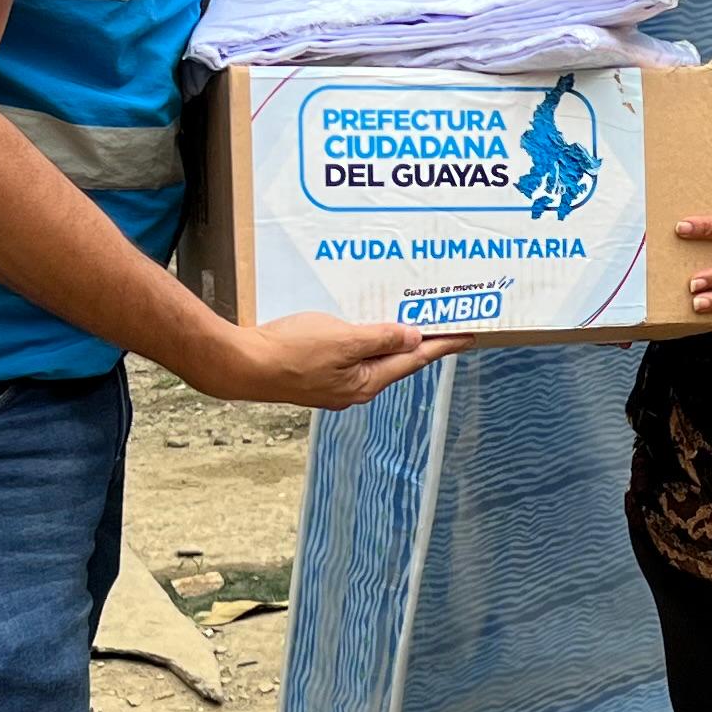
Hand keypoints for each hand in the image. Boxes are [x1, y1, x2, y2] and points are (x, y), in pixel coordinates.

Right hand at [198, 311, 452, 411]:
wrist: (242, 365)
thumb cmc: (289, 352)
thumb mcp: (343, 340)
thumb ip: (381, 339)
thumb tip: (413, 338)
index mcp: (365, 383)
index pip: (414, 360)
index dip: (442, 344)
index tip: (468, 334)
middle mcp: (354, 388)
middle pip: (397, 361)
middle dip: (422, 342)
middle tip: (446, 324)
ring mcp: (334, 383)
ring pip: (373, 357)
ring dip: (394, 340)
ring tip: (412, 322)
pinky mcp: (316, 373)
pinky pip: (352, 354)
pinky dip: (366, 340)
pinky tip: (365, 327)